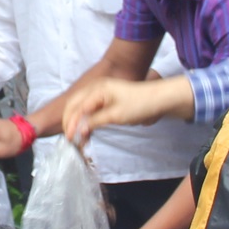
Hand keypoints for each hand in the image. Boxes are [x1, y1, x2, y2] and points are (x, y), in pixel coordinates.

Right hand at [62, 76, 189, 143]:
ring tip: (77, 140)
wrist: (159, 100)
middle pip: (74, 105)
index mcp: (97, 89)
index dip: (72, 123)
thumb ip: (95, 121)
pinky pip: (90, 111)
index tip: (70, 139)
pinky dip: (86, 122)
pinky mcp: (105, 101)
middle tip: (70, 139)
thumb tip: (79, 130)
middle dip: (70, 122)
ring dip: (77, 122)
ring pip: (80, 108)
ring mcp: (99, 94)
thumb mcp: (116, 115)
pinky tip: (86, 135)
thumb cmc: (140, 105)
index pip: (77, 107)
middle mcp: (95, 88)